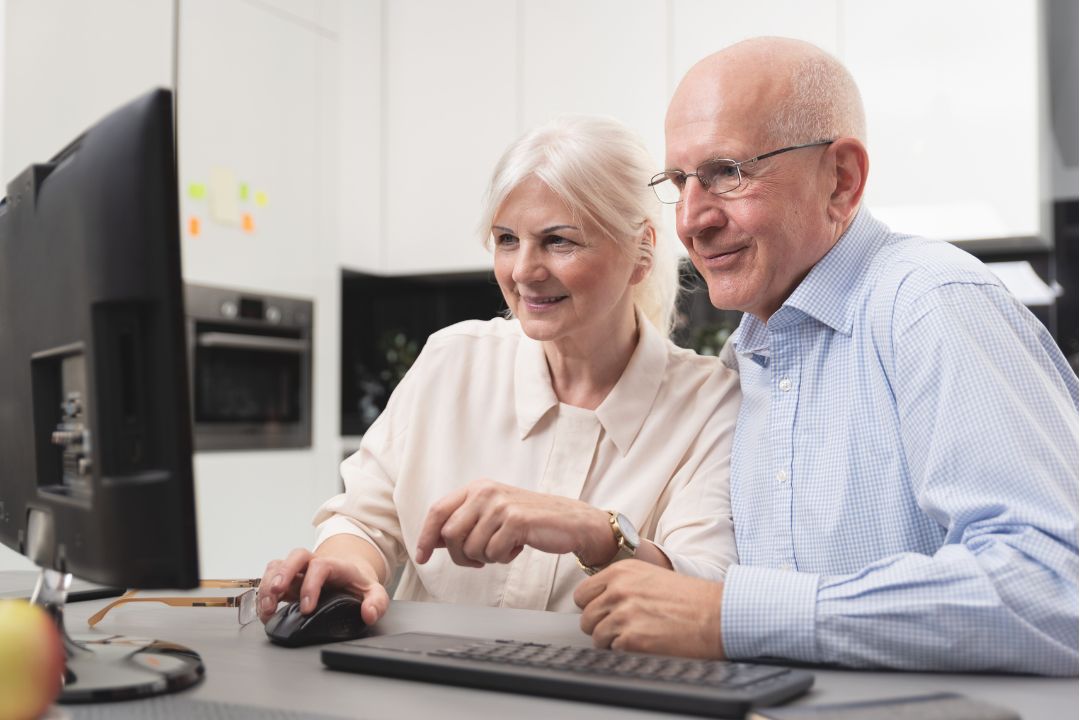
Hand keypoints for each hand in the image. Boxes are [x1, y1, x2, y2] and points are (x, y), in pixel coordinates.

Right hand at [257, 546, 389, 625]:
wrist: (348, 575)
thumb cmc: (357, 583)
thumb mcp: (374, 592)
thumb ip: (377, 602)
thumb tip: (369, 614)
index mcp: (336, 565)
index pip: (321, 566)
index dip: (311, 585)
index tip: (307, 608)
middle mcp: (314, 564)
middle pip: (296, 556)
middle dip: (283, 573)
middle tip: (277, 593)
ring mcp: (298, 571)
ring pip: (278, 566)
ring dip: (268, 584)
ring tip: (267, 608)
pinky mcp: (287, 581)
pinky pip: (270, 579)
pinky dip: (263, 593)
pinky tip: (265, 610)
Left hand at [415, 479, 614, 567]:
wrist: (570, 521)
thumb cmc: (530, 521)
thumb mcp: (492, 514)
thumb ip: (464, 523)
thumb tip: (432, 541)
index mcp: (477, 487)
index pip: (438, 511)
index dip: (425, 536)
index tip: (422, 556)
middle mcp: (486, 491)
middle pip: (450, 535)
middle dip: (461, 556)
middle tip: (479, 560)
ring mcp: (501, 504)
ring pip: (471, 548)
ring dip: (486, 558)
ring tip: (504, 548)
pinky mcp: (516, 520)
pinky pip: (493, 553)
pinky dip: (503, 558)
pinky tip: (517, 547)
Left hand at [574, 560, 724, 658]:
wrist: (717, 614)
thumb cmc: (691, 598)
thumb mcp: (650, 576)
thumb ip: (622, 585)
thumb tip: (601, 602)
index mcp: (621, 571)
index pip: (582, 594)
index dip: (593, 607)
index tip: (604, 614)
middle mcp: (618, 589)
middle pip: (587, 617)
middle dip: (601, 627)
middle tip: (624, 630)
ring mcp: (623, 614)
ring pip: (597, 637)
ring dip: (613, 642)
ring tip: (638, 637)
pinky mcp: (632, 639)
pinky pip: (613, 651)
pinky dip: (627, 653)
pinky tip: (646, 645)